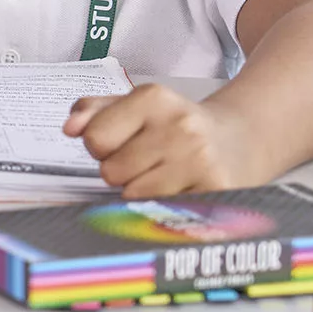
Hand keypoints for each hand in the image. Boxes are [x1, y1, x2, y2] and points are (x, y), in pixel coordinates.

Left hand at [64, 85, 261, 196]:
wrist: (242, 140)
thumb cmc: (177, 126)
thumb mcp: (136, 106)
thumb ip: (94, 112)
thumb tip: (70, 127)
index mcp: (154, 99)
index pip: (95, 138)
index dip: (102, 148)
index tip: (123, 143)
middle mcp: (179, 126)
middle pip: (112, 171)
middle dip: (122, 172)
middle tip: (149, 162)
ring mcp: (200, 159)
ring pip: (134, 196)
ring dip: (143, 192)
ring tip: (166, 175)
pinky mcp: (217, 190)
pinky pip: (163, 212)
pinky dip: (166, 208)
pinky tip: (181, 190)